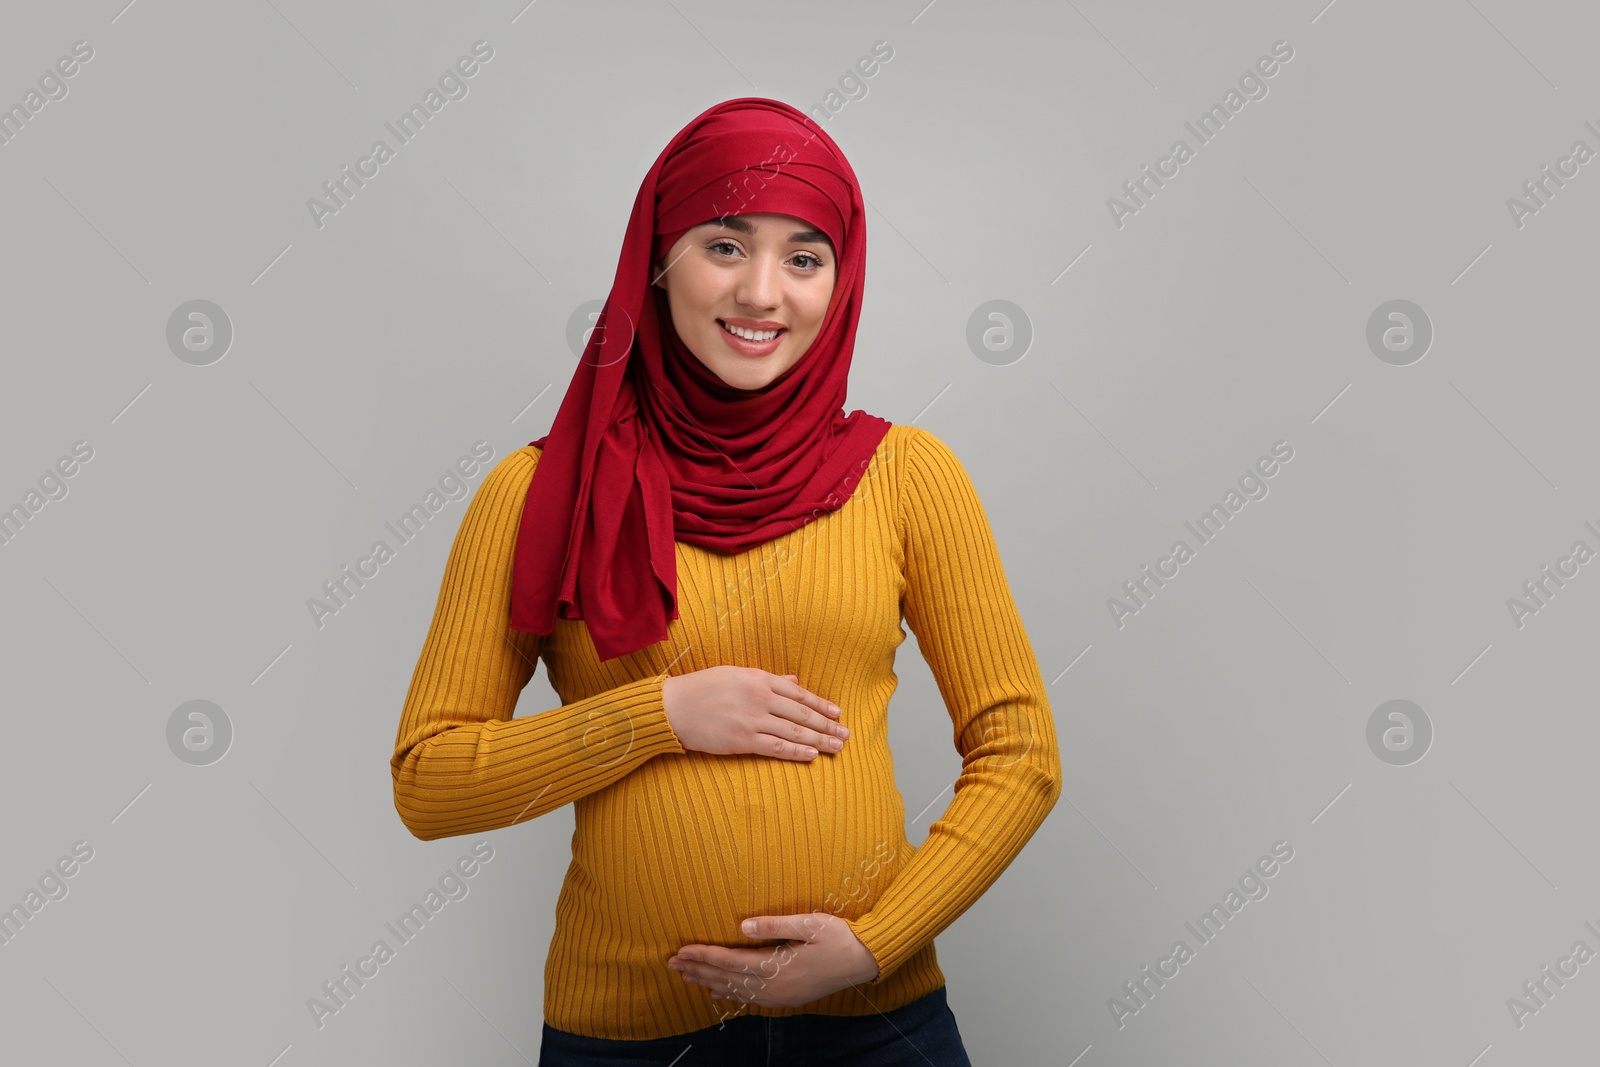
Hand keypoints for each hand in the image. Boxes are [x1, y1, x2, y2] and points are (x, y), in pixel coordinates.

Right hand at [662, 667, 850, 762]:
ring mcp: (752, 720)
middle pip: (802, 713)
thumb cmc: (702, 688)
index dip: (821, 704)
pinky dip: (796, 751)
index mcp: (758, 678)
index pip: (798, 693)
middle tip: (846, 733)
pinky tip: (812, 755)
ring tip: (837, 746)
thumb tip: (794, 680)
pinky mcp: (742, 741)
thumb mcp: (736, 674)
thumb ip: (767, 679)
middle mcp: (759, 697)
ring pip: (794, 731)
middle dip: (827, 725)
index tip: (838, 713)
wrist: (673, 707)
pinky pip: (776, 747)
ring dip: (820, 740)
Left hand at [668, 912, 879, 1008]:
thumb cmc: (839, 936)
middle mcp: (775, 986)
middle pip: (727, 978)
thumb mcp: (810, 923)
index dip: (704, 955)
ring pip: (736, 990)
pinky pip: (751, 998)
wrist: (865, 960)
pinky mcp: (787, 997)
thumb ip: (776, 924)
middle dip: (698, 969)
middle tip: (671, 964)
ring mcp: (781, 995)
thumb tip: (743, 926)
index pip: (730, 961)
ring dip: (709, 981)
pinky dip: (730, 994)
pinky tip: (718, 992)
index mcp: (777, 966)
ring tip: (686, 976)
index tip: (681, 951)